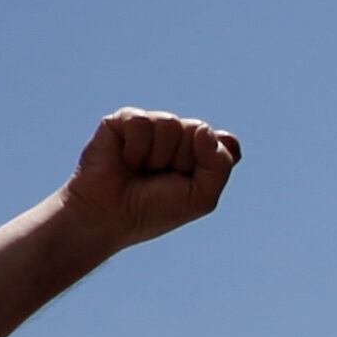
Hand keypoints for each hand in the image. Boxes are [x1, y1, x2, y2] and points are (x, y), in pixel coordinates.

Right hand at [60, 108, 239, 254]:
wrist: (112, 216)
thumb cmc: (156, 209)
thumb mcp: (202, 197)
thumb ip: (219, 165)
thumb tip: (203, 128)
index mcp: (201, 152)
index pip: (225, 142)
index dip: (211, 162)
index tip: (192, 182)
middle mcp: (179, 135)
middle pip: (199, 129)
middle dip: (182, 161)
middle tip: (161, 178)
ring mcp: (152, 126)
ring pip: (171, 124)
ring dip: (157, 156)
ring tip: (142, 170)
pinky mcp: (124, 120)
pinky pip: (142, 122)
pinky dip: (136, 148)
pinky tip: (126, 160)